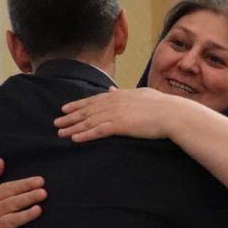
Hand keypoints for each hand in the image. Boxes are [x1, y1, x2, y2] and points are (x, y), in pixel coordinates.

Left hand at [54, 88, 175, 141]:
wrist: (171, 113)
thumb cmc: (160, 104)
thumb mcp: (140, 93)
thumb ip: (123, 92)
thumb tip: (111, 88)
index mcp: (118, 95)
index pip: (93, 100)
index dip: (78, 104)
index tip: (65, 108)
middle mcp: (113, 102)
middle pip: (86, 110)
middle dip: (70, 116)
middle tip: (56, 122)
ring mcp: (115, 114)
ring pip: (88, 121)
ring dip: (73, 127)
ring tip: (60, 132)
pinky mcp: (119, 126)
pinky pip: (97, 131)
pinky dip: (84, 135)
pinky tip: (75, 139)